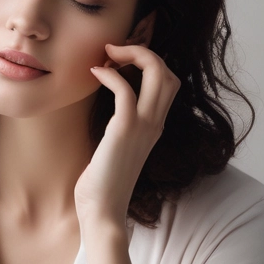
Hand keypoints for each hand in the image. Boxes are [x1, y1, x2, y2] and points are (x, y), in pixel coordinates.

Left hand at [74, 43, 180, 230]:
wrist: (102, 212)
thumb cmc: (102, 185)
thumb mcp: (116, 150)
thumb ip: (120, 130)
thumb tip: (107, 114)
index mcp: (155, 127)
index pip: (168, 82)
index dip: (149, 63)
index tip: (119, 60)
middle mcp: (155, 124)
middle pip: (168, 72)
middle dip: (144, 51)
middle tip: (114, 51)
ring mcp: (143, 126)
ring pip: (157, 73)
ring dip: (133, 54)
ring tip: (108, 54)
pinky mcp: (124, 130)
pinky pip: (125, 90)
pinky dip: (110, 74)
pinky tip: (95, 73)